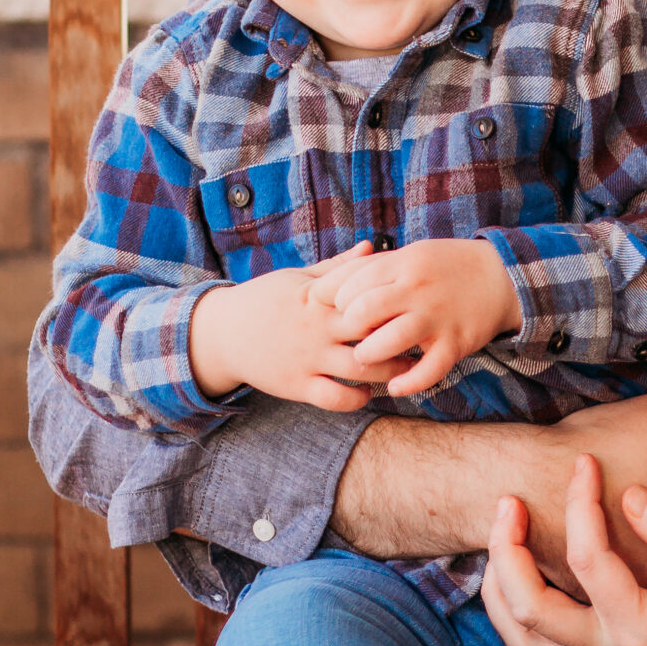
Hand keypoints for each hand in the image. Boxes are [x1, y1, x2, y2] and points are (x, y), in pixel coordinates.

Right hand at [187, 244, 408, 407]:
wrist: (221, 334)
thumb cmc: (265, 299)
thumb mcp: (299, 278)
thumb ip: (338, 267)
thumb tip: (372, 246)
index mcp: (321, 296)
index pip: (368, 294)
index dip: (397, 299)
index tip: (420, 301)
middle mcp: (317, 327)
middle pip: (373, 331)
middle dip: (402, 336)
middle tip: (425, 338)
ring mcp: (308, 358)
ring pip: (361, 369)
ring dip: (389, 372)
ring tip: (407, 368)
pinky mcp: (297, 385)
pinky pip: (335, 398)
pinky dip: (358, 399)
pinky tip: (368, 392)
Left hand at [311, 237, 518, 395]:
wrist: (503, 276)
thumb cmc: (446, 266)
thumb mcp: (411, 254)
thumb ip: (372, 267)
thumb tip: (326, 285)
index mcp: (403, 263)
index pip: (350, 283)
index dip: (334, 300)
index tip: (336, 309)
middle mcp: (417, 289)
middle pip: (363, 312)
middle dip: (347, 329)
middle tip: (349, 335)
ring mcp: (437, 317)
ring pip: (388, 342)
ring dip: (369, 356)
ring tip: (366, 358)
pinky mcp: (455, 342)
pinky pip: (427, 371)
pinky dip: (407, 384)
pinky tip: (396, 386)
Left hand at [482, 457, 646, 645]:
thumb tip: (635, 496)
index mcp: (640, 628)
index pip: (590, 558)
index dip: (582, 503)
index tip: (586, 464)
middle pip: (528, 605)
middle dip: (506, 549)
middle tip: (508, 500)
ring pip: (520, 636)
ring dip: (500, 586)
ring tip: (503, 538)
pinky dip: (516, 615)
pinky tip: (525, 579)